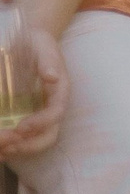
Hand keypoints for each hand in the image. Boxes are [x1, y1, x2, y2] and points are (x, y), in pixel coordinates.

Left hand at [0, 26, 68, 160]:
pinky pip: (23, 137)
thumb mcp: (43, 47)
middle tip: (7, 145)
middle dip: (29, 145)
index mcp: (60, 92)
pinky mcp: (27, 117)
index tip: (20, 128)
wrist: (30, 44)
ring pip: (35, 141)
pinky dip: (11, 145)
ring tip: (0, 150)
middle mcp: (51, 107)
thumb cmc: (38, 44)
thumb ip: (49, 62)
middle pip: (48, 135)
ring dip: (18, 148)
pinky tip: (0, 148)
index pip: (56, 113)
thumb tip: (53, 77)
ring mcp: (39, 114)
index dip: (40, 123)